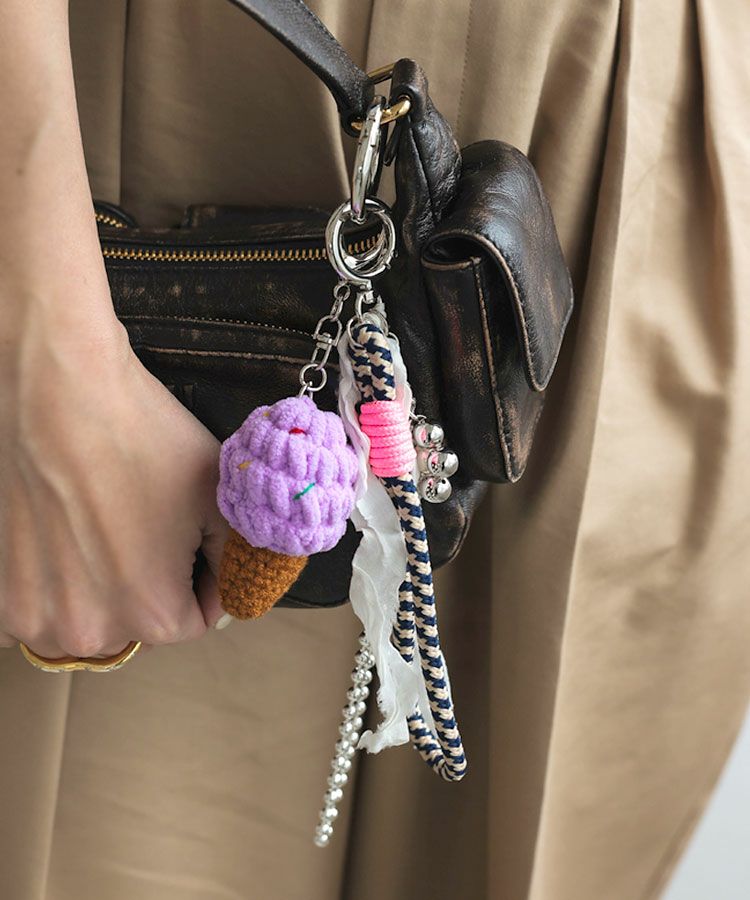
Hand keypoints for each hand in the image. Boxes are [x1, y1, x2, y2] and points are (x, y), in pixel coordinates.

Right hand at [0, 317, 231, 658]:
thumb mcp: (215, 498)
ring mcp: (32, 617)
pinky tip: (62, 539)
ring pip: (90, 620)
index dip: (205, 581)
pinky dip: (54, 587)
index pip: (197, 621)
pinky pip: (38, 611)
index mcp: (151, 614)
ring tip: (103, 530)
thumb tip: (236, 581)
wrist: (58, 391)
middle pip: (141, 624)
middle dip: (153, 586)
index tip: (194, 545)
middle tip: (146, 529)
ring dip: (101, 592)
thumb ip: (233, 556)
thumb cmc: (140, 438)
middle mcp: (88, 632)